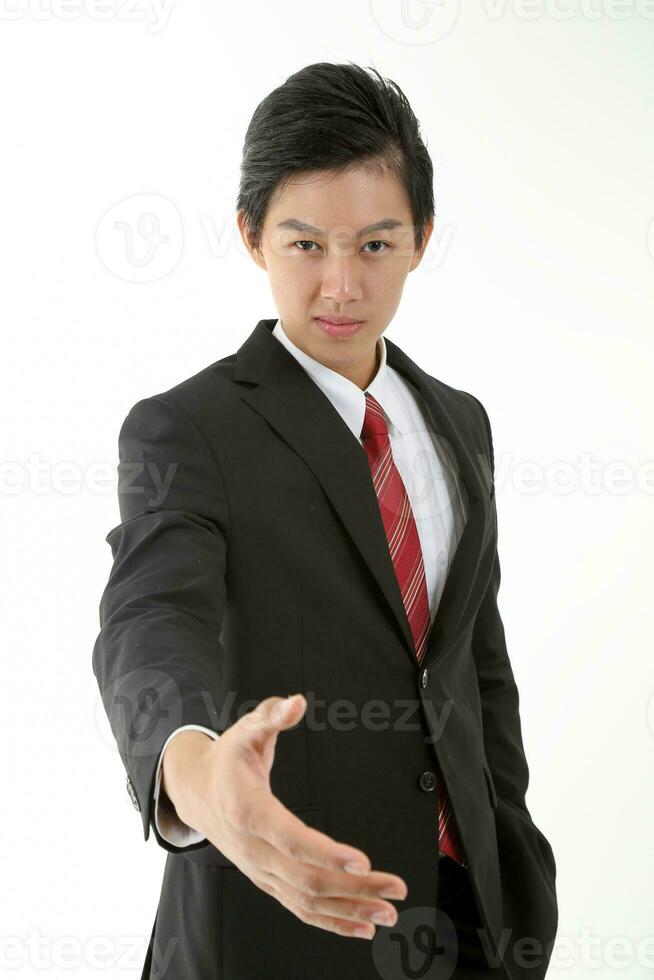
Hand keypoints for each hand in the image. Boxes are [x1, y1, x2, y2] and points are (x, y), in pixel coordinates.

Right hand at [162, 693, 407, 939]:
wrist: (196, 791)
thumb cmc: (227, 759)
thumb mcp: (246, 729)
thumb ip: (272, 715)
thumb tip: (296, 703)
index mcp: (248, 809)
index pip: (289, 838)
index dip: (325, 853)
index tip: (361, 860)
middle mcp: (252, 848)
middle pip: (305, 877)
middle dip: (353, 887)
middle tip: (395, 887)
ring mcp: (259, 869)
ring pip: (305, 900)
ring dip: (349, 910)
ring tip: (389, 912)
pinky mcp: (266, 880)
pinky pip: (299, 907)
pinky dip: (331, 921)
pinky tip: (362, 925)